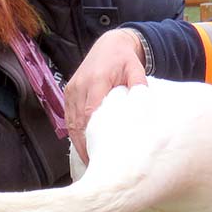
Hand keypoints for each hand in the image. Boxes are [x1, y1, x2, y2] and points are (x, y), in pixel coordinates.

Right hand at [65, 29, 146, 163]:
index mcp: (97, 80)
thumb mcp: (136, 69)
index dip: (93, 136)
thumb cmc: (124, 59)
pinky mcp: (68, 93)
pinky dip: (75, 133)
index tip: (100, 153)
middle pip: (79, 122)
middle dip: (85, 145)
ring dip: (79, 142)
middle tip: (95, 166)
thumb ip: (139, 86)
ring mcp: (72, 90)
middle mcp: (80, 86)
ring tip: (89, 162)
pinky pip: (69, 117)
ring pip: (71, 122)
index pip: (91, 112)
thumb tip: (143, 105)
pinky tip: (83, 147)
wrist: (109, 45)